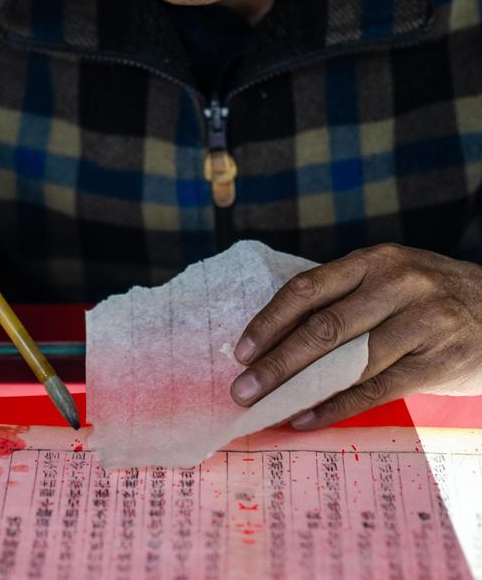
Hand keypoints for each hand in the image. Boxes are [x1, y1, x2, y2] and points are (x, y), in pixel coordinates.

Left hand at [230, 244, 481, 428]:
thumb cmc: (431, 297)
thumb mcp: (392, 278)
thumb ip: (346, 297)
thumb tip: (279, 335)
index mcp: (375, 260)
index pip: (309, 288)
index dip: (270, 320)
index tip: (241, 350)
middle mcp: (398, 285)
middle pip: (323, 327)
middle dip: (276, 361)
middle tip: (242, 388)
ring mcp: (422, 323)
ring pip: (348, 361)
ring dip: (301, 388)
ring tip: (268, 407)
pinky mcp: (438, 361)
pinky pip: (377, 389)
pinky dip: (337, 407)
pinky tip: (308, 418)